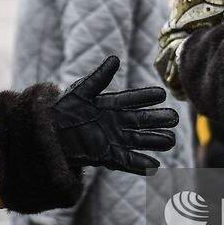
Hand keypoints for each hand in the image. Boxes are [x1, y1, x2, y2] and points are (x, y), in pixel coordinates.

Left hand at [52, 56, 178, 174]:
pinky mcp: (106, 156)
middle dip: (158, 120)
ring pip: (138, 140)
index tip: (163, 94)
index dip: (147, 97)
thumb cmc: (63, 109)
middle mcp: (115, 123)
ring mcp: (112, 140)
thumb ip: (99, 77)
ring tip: (171, 141)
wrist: (48, 133)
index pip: (133, 100)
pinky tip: (155, 166)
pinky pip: (126, 161)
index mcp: (110, 105)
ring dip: (154, 141)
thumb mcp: (82, 90)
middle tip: (175, 118)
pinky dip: (140, 164)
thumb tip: (115, 59)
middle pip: (141, 121)